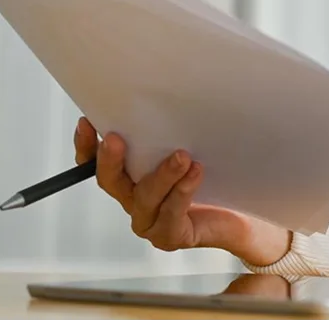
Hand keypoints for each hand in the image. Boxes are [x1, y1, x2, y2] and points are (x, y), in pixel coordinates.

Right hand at [74, 117, 292, 264]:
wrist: (242, 215)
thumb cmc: (214, 177)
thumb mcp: (189, 145)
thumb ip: (172, 129)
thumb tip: (167, 92)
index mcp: (130, 177)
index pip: (95, 164)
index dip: (86, 145)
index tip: (87, 121)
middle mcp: (134, 199)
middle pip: (111, 182)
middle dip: (111, 159)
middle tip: (116, 138)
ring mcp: (150, 221)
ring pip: (145, 197)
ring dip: (161, 175)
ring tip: (181, 155)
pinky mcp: (171, 235)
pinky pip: (172, 214)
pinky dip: (183, 192)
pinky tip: (195, 173)